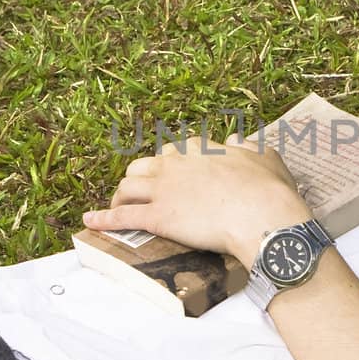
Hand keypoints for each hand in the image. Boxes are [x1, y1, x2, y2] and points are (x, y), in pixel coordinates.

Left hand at [82, 134, 311, 263]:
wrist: (261, 215)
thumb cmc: (269, 189)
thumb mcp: (265, 156)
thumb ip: (250, 145)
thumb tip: (238, 138)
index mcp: (201, 150)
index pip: (175, 150)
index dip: (171, 163)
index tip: (172, 173)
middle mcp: (176, 165)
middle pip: (144, 165)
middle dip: (139, 178)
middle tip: (143, 192)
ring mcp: (164, 190)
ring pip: (128, 186)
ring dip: (120, 197)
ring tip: (118, 207)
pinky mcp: (157, 217)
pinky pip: (122, 216)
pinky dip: (103, 219)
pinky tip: (89, 221)